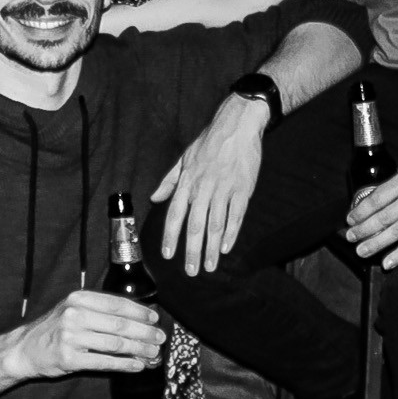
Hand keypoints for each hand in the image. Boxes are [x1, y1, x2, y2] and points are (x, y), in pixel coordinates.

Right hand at [1, 289, 164, 380]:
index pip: (117, 304)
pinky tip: (136, 365)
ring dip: (139, 350)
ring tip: (153, 354)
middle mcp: (74, 315)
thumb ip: (99, 310)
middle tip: (160, 338)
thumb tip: (138, 315)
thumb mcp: (73, 310)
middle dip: (145, 332)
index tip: (155, 318)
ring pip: (116, 344)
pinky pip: (105, 362)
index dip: (140, 312)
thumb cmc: (55, 329)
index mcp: (78, 299)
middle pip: (120, 324)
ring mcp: (71, 337)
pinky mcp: (70, 358)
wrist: (25, 348)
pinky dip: (124, 364)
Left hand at [151, 93, 268, 275]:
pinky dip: (231, 233)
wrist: (237, 126)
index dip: (171, 236)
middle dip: (191, 250)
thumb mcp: (184, 158)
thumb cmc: (208, 142)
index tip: (168, 255)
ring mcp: (224, 190)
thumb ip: (170, 180)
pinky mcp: (243, 190)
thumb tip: (155, 197)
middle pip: (195, 225)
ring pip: (215, 224)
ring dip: (211, 248)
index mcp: (187, 181)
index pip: (175, 214)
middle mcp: (203, 188)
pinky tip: (225, 248)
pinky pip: (236, 216)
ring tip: (209, 267)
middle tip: (190, 271)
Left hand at [345, 151, 397, 268]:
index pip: (376, 199)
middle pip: (384, 218)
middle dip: (363, 229)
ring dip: (376, 243)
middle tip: (350, 236)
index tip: (350, 219)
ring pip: (397, 232)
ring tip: (362, 250)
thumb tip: (371, 201)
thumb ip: (392, 185)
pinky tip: (387, 261)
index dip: (360, 212)